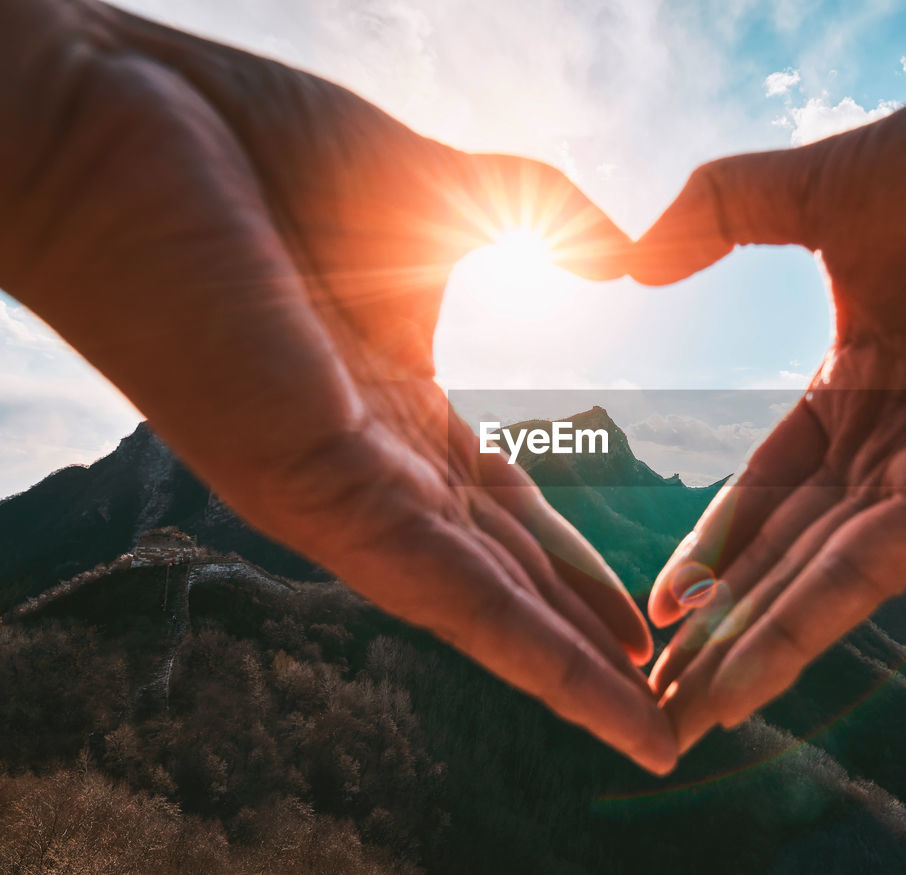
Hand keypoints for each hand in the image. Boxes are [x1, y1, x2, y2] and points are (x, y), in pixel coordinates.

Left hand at [0, 2, 674, 771]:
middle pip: (500, 577)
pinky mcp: (314, 486)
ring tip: (648, 736)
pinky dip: (525, 648)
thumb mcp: (442, 189)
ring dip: (569, 678)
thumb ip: (539, 213)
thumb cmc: (258, 147)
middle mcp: (367, 465)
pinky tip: (592, 694)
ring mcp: (339, 485)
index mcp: (392, 405)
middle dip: (584, 647)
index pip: (506, 511)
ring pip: (478, 606)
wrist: (120, 118)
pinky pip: (444, 587)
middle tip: (663, 709)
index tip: (642, 619)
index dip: (576, 570)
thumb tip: (626, 248)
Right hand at [631, 0, 905, 751]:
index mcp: (865, 377)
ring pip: (827, 576)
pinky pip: (879, 569)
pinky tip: (745, 678)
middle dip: (721, 625)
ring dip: (752, 649)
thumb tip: (624, 257)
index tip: (656, 609)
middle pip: (791, 551)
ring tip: (680, 712)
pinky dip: (808, 626)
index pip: (771, 489)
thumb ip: (716, 214)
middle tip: (651, 690)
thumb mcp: (823, 188)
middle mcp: (905, 438)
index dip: (712, 550)